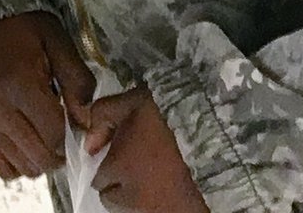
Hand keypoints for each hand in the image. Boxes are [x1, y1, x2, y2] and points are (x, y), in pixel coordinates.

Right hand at [0, 11, 94, 179]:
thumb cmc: (25, 31)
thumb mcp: (59, 44)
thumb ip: (77, 82)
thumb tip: (86, 121)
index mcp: (18, 85)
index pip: (54, 135)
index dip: (72, 134)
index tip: (75, 121)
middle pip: (39, 158)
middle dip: (59, 151)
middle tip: (63, 130)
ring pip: (23, 168)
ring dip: (41, 157)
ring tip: (45, 132)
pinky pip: (3, 168)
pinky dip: (20, 161)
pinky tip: (28, 139)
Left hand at [86, 87, 208, 212]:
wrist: (213, 137)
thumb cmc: (169, 116)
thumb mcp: (132, 101)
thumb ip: (102, 116)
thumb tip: (88, 144)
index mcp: (118, 168)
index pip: (98, 180)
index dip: (107, 166)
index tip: (118, 157)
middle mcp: (131, 197)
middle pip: (112, 200)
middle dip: (116, 187)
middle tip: (133, 169)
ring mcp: (153, 211)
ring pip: (132, 210)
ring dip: (135, 198)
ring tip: (150, 179)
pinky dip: (157, 205)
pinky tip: (166, 188)